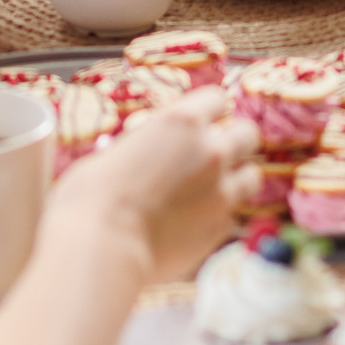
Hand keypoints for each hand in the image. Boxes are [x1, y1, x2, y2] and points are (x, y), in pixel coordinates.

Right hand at [48, 88, 260, 282]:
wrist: (101, 246)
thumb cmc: (91, 196)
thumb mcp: (115, 151)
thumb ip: (145, 144)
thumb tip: (145, 150)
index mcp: (181, 122)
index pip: (217, 99)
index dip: (209, 110)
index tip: (200, 122)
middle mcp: (210, 150)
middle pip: (247, 133)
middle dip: (234, 141)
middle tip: (212, 155)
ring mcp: (221, 190)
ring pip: (253, 176)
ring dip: (237, 179)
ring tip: (213, 190)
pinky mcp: (220, 227)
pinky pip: (234, 215)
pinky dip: (220, 216)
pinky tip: (196, 222)